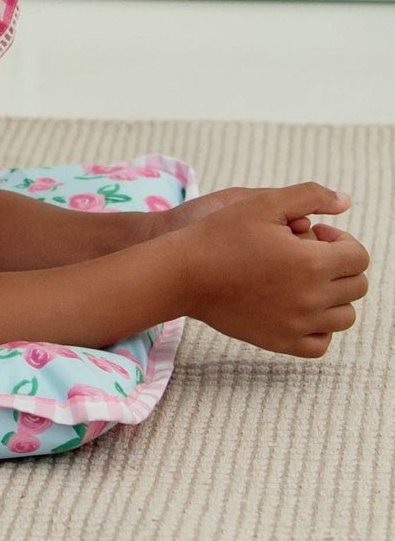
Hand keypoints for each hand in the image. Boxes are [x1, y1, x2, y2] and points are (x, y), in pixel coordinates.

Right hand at [171, 183, 368, 357]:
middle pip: (356, 286)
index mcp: (312, 262)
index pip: (359, 256)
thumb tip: (346, 200)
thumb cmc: (220, 234)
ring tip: (302, 279)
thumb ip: (310, 196)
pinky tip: (298, 307)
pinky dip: (319, 327)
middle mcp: (311, 298)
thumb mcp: (262, 202)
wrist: (183, 273)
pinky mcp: (281, 342)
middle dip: (338, 265)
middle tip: (305, 253)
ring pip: (344, 316)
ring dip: (333, 296)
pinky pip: (321, 343)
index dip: (341, 240)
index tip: (315, 234)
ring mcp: (298, 324)